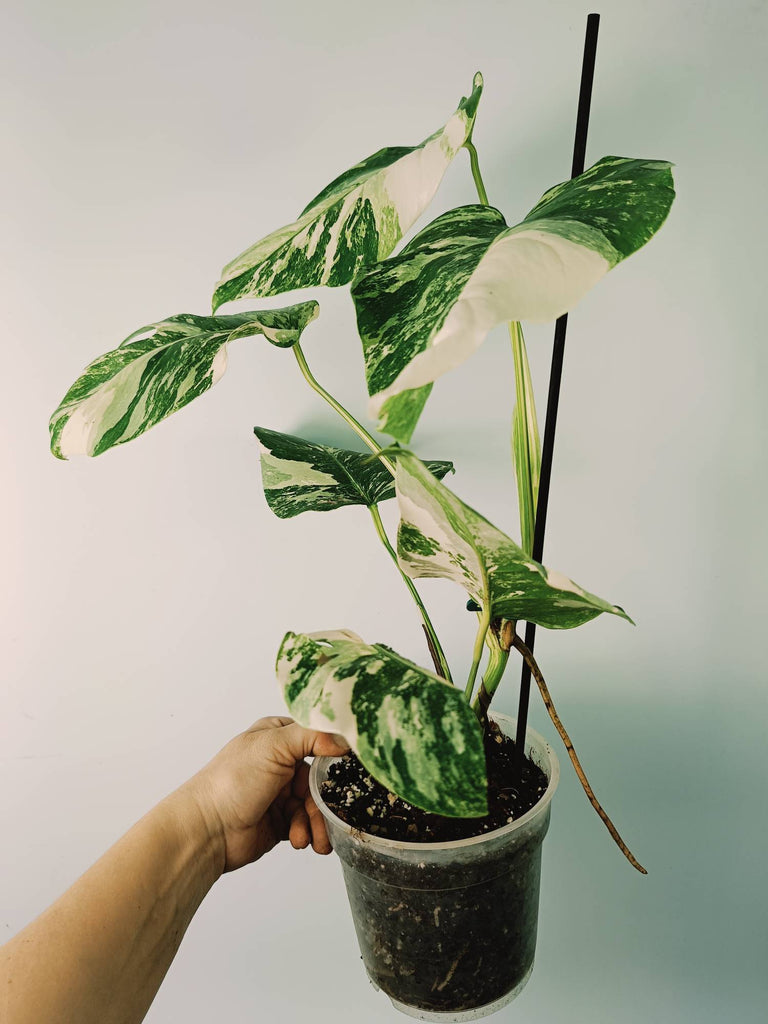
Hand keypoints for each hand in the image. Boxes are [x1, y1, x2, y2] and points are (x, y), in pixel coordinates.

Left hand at [180, 716, 348, 871]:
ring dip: (318, 823)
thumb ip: (312, 736)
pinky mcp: (281, 820)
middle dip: (328, 800)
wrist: (208, 831)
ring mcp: (281, 792)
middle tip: (337, 815)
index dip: (335, 751)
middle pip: (321, 778)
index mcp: (277, 736)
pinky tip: (298, 840)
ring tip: (315, 838)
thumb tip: (345, 739)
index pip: (317, 737)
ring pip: (316, 805)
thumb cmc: (233, 781)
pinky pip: (307, 825)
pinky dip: (307, 833)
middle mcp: (281, 762)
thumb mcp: (274, 746)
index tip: (354, 765)